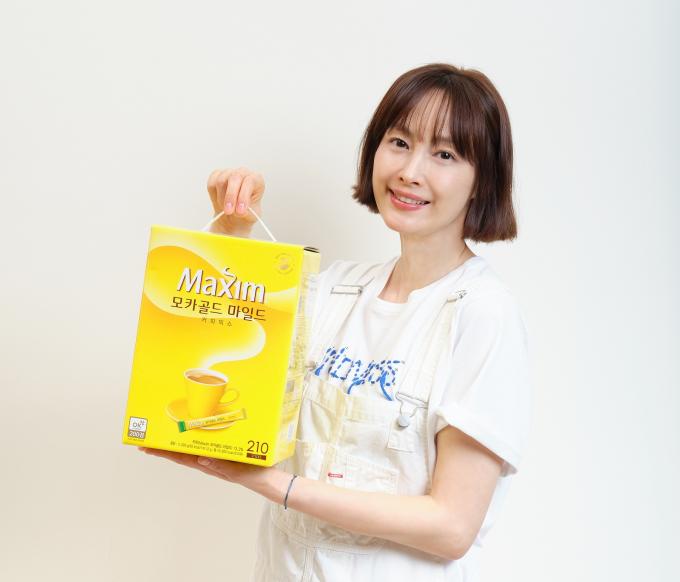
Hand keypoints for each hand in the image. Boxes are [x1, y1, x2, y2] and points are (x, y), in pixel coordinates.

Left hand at [137, 446, 274, 492]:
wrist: (266, 479)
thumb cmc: (252, 475)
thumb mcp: (236, 471)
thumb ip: (221, 465)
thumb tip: (201, 459)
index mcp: (208, 464)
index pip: (180, 457)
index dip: (162, 452)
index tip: (146, 448)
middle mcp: (207, 461)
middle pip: (179, 454)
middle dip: (162, 448)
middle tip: (144, 442)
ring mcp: (213, 458)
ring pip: (188, 451)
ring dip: (173, 446)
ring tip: (160, 440)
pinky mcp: (221, 454)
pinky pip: (202, 448)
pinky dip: (192, 443)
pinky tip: (189, 438)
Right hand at [206, 167, 264, 235]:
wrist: (235, 214)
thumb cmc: (247, 212)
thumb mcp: (251, 216)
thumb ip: (247, 212)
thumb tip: (238, 211)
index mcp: (257, 179)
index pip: (249, 182)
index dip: (244, 196)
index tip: (240, 211)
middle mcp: (243, 172)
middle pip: (234, 178)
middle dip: (230, 196)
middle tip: (228, 211)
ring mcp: (229, 172)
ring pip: (221, 181)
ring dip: (222, 198)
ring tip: (226, 209)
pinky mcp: (217, 175)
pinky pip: (212, 183)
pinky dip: (214, 195)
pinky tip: (220, 203)